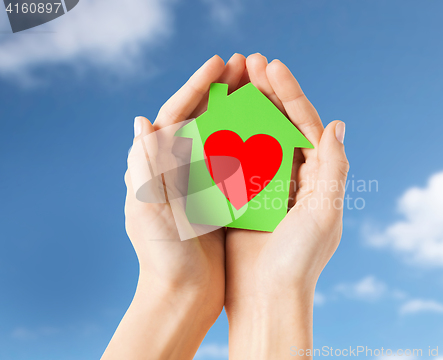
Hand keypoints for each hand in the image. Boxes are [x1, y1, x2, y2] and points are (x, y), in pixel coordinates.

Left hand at [102, 54, 247, 359]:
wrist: (182, 295)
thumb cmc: (161, 257)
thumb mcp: (148, 211)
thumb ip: (145, 168)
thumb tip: (141, 121)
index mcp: (156, 166)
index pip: (176, 114)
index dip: (197, 86)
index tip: (221, 63)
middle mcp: (177, 169)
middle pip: (201, 118)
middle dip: (222, 90)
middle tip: (247, 65)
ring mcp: (200, 181)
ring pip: (222, 135)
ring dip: (239, 110)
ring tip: (261, 88)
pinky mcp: (219, 198)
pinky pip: (237, 161)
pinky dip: (250, 143)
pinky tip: (270, 131)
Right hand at [225, 54, 348, 358]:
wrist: (267, 299)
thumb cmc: (300, 260)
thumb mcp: (324, 212)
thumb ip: (334, 168)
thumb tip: (337, 124)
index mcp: (318, 177)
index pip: (305, 125)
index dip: (290, 93)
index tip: (271, 66)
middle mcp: (295, 178)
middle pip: (280, 125)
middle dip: (266, 92)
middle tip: (248, 62)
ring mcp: (267, 186)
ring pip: (255, 137)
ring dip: (244, 109)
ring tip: (230, 82)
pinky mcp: (243, 198)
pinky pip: (234, 161)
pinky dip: (225, 139)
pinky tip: (212, 119)